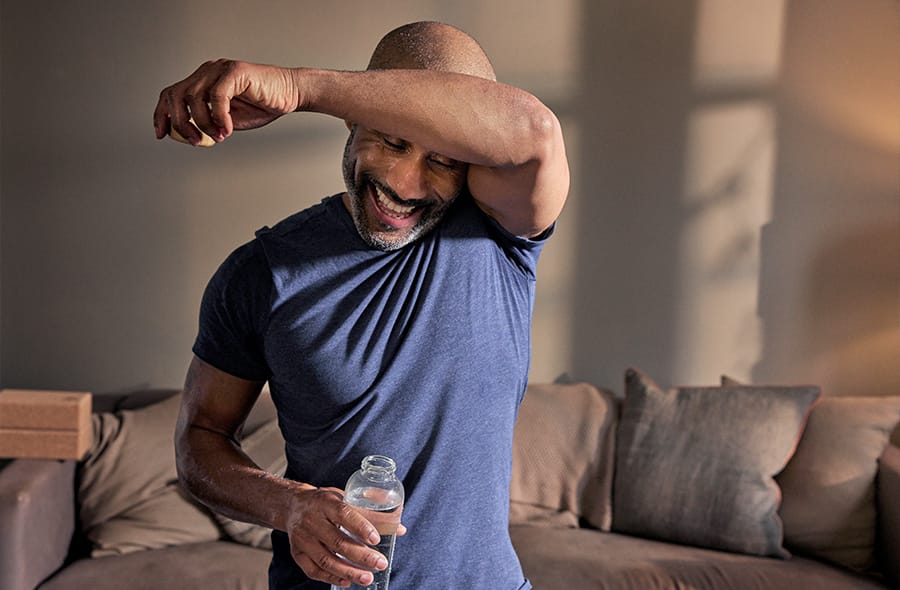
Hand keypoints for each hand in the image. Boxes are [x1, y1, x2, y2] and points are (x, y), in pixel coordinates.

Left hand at [153, 59, 299, 145]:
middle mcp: (207, 72)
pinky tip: (228, 129)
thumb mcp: (227, 121)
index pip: (171, 94)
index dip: (162, 114)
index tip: (161, 134)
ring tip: (219, 136)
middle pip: (176, 95)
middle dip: (180, 123)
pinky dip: (220, 117)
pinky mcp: (234, 72)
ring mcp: (220, 69)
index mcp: (202, 81)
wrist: (290, 94)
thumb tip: (188, 136)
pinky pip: (217, 97)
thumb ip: (207, 124)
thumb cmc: (262, 105)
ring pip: (193, 98)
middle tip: (194, 141)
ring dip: (203, 124)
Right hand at [285, 486, 394, 587]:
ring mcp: (302, 538)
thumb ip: (371, 511)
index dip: (361, 527)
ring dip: (348, 572)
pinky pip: (313, 570)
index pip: (344, 514)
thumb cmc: (325, 502)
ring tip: (367, 578)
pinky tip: (347, 581)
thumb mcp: (345, 497)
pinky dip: (331, 577)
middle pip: (337, 541)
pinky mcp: (297, 552)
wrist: (292, 506)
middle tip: (380, 563)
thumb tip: (399, 527)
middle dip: (361, 555)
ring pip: (325, 559)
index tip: (376, 538)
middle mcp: (312, 520)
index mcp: (326, 502)